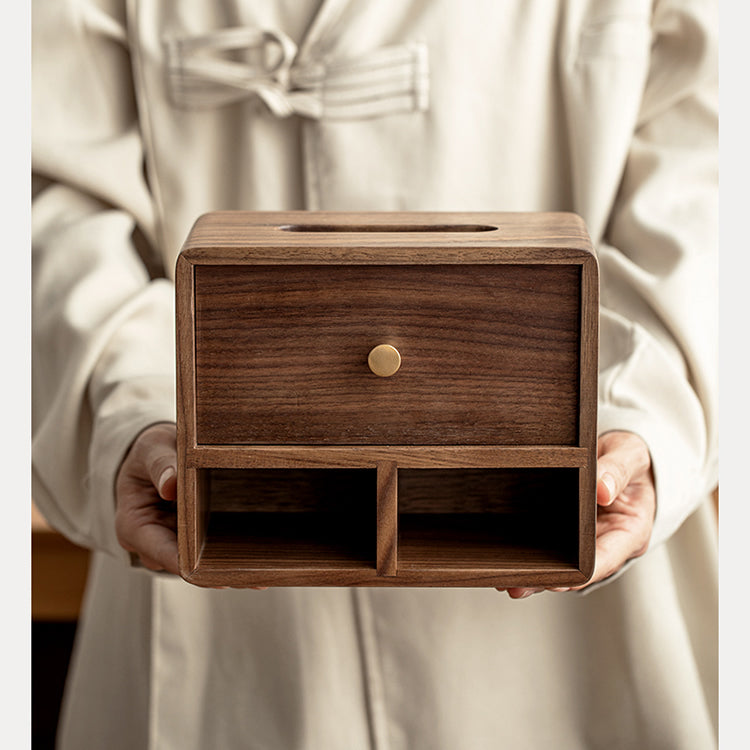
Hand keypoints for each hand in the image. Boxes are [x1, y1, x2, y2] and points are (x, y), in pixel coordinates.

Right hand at [115, 422, 267, 588]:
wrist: (153, 454)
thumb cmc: (150, 451)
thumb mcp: (151, 449)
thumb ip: (161, 465)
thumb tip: (171, 485)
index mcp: (135, 526)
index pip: (165, 555)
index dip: (194, 567)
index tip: (221, 573)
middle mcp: (153, 543)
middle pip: (187, 567)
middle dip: (219, 572)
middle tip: (256, 578)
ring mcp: (173, 543)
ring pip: (201, 564)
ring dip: (230, 567)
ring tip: (265, 573)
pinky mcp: (192, 538)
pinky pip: (210, 550)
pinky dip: (232, 553)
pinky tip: (262, 559)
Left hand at [498, 430, 655, 598]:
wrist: (622, 456)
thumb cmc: (630, 458)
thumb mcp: (629, 456)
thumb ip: (617, 470)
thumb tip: (603, 490)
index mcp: (629, 531)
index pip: (605, 560)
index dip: (580, 574)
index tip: (558, 581)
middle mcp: (606, 542)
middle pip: (576, 569)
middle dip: (548, 579)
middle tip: (518, 584)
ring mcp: (585, 538)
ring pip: (559, 562)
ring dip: (534, 572)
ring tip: (505, 581)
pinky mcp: (566, 530)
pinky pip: (549, 544)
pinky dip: (529, 551)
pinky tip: (507, 557)